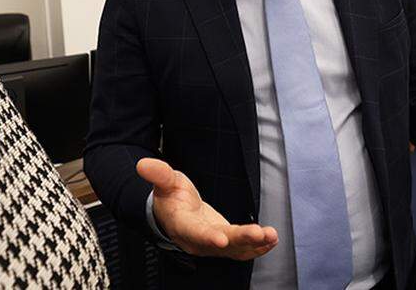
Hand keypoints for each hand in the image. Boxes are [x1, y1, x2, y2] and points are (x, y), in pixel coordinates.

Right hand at [137, 158, 277, 259]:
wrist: (174, 213)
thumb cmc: (170, 197)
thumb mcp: (164, 181)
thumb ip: (158, 174)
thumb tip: (143, 164)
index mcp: (182, 225)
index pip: (194, 232)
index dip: (207, 236)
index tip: (222, 237)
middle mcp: (198, 240)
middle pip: (221, 243)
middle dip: (241, 239)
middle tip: (259, 233)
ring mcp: (213, 244)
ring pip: (235, 249)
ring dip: (255, 244)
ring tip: (272, 235)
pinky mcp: (225, 243)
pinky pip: (243, 250)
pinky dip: (258, 247)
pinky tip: (272, 239)